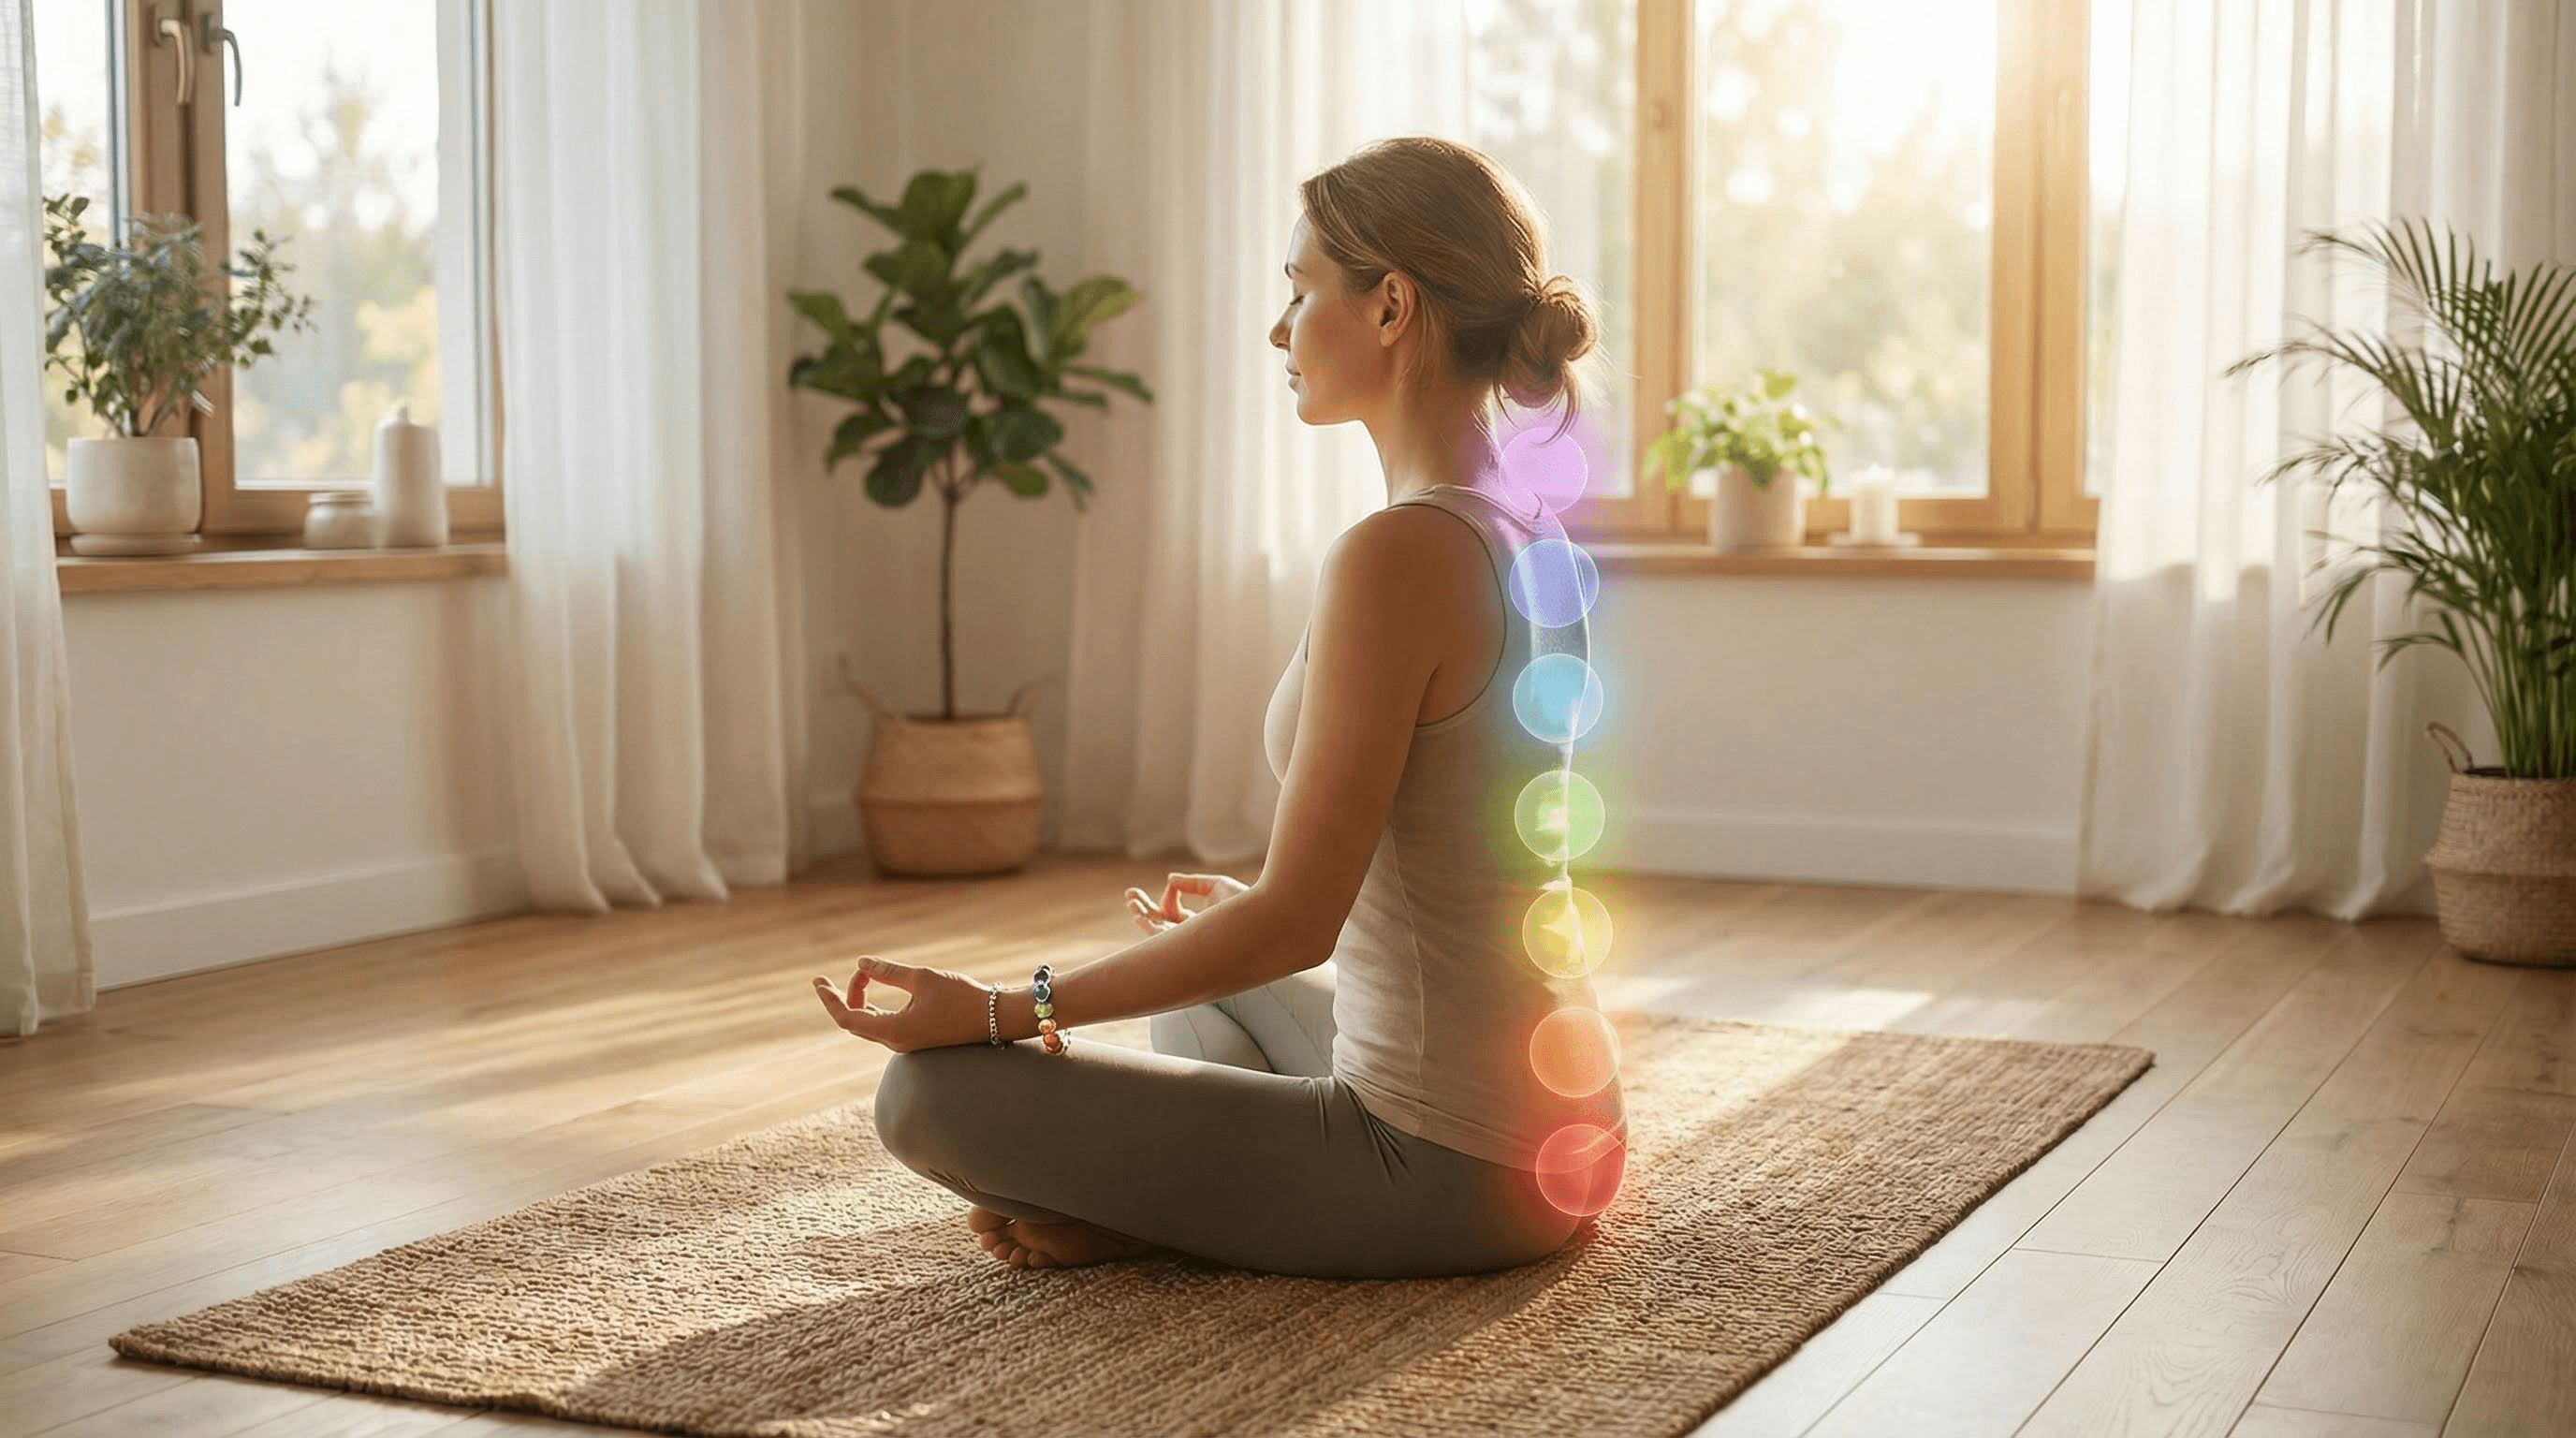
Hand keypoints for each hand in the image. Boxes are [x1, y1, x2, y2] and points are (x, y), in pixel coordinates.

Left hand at [811, 955, 990, 1053]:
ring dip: (859, 999)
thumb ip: (888, 971)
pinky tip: (871, 991)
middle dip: (843, 996)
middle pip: (855, 1021)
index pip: (847, 1018)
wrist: (996, 1017)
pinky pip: (882, 1024)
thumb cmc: (962, 996)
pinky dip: (872, 1007)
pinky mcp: (915, 1037)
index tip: (817, 981)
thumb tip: (861, 962)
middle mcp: (896, 1041)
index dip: (829, 999)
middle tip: (834, 976)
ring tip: (861, 975)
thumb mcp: (922, 977)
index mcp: (894, 1031)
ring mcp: (906, 1041)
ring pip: (868, 1023)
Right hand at [1125, 872, 1251, 934]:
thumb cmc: (1245, 900)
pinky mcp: (1188, 947)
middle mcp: (1192, 937)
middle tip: (1129, 895)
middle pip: (1160, 925)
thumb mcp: (1217, 886)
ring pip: (1158, 935)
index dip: (1168, 895)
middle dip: (1144, 910)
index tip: (1171, 884)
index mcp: (1199, 923)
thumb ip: (1192, 883)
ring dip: (1142, 917)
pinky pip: (1164, 942)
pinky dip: (1150, 930)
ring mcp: (1189, 944)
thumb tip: (1169, 879)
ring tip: (1130, 902)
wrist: (1261, 917)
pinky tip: (1140, 916)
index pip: (1173, 911)